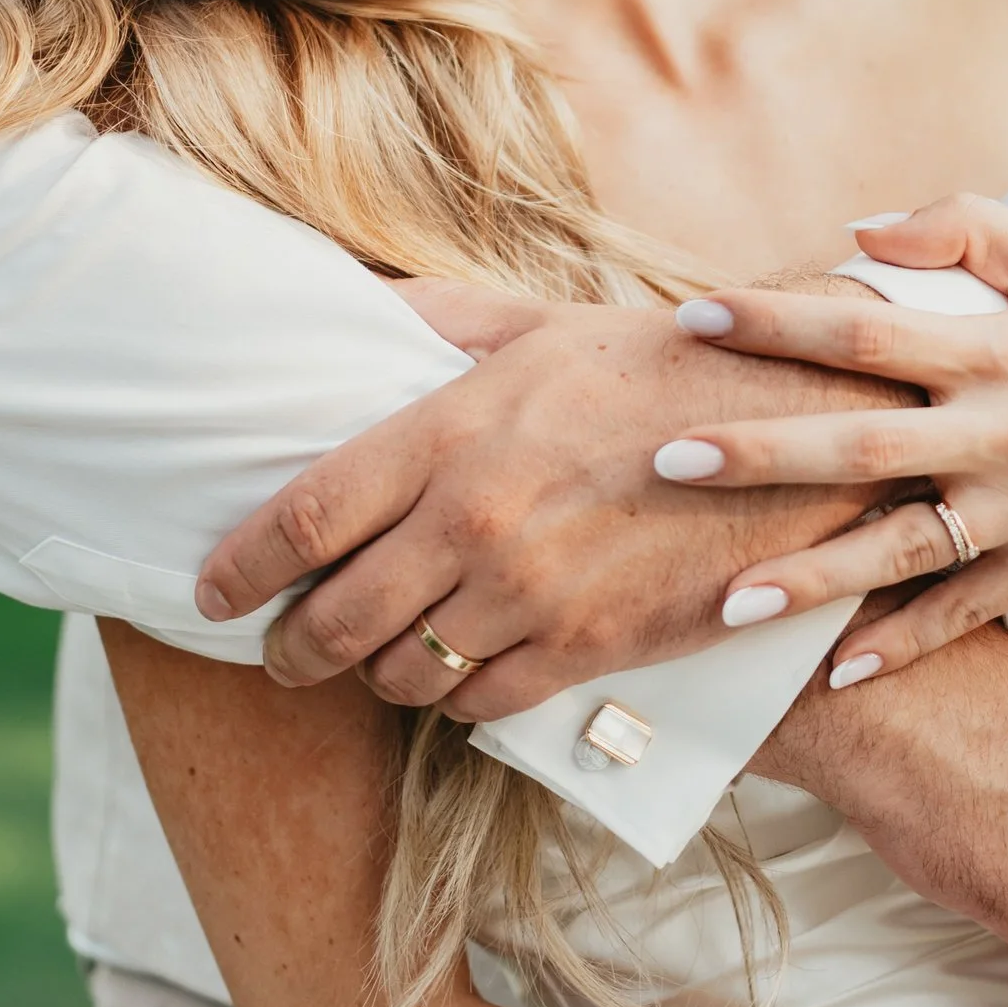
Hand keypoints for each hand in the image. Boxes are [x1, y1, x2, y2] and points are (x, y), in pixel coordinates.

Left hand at [194, 301, 915, 717]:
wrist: (797, 425)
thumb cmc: (662, 364)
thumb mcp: (540, 322)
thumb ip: (437, 320)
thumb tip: (356, 303)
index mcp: (449, 431)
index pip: (303, 519)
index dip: (240, 569)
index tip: (209, 594)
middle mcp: (475, 520)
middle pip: (334, 619)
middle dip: (290, 650)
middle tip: (280, 653)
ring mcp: (530, 593)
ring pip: (403, 673)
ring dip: (375, 676)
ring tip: (374, 661)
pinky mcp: (589, 649)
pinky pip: (483, 703)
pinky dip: (456, 700)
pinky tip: (458, 676)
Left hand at [661, 198, 1007, 663]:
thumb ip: (960, 231)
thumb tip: (855, 232)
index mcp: (1002, 346)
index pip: (868, 328)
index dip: (779, 319)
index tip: (695, 313)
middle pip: (865, 445)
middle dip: (763, 455)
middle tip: (668, 462)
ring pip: (905, 549)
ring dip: (813, 579)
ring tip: (725, 603)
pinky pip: (966, 612)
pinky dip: (903, 645)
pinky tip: (834, 673)